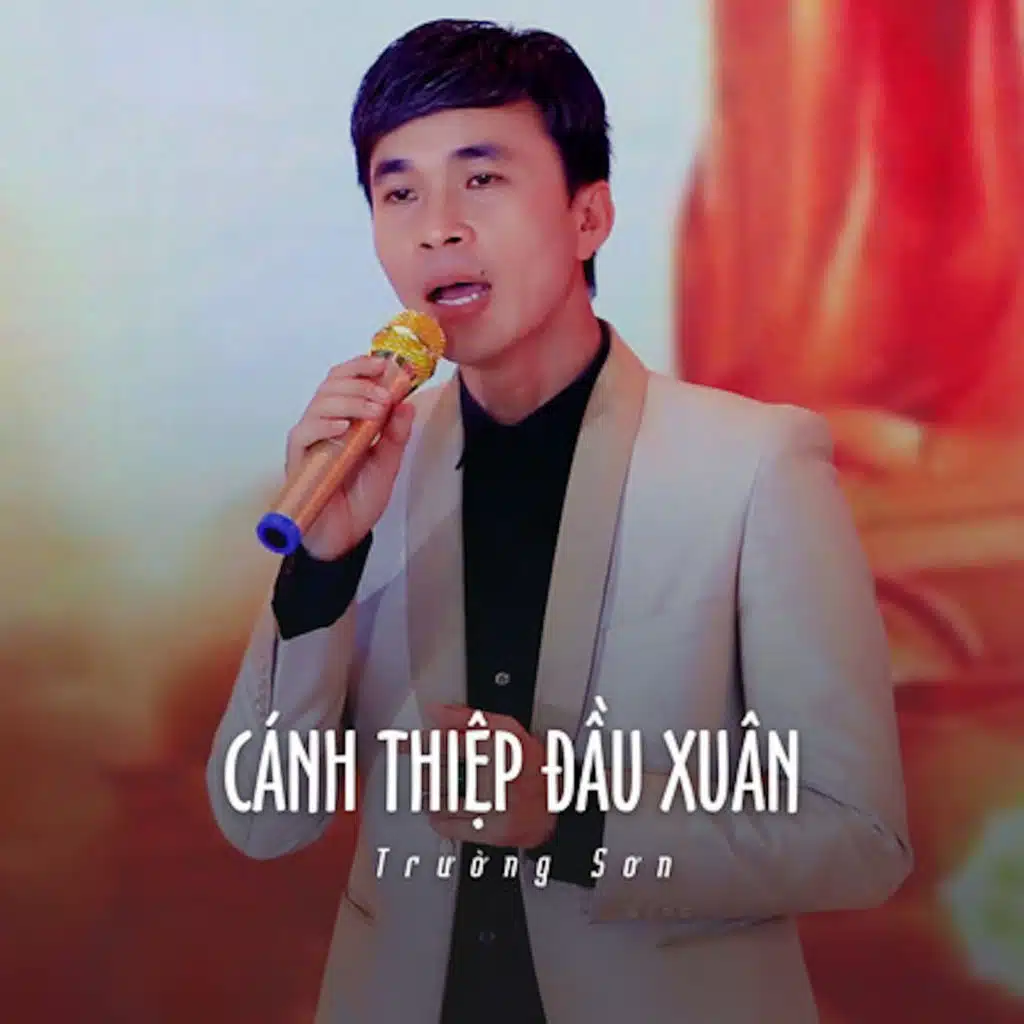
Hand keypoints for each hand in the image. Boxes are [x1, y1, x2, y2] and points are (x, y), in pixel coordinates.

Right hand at [285, 355, 414, 559]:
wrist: (344, 536)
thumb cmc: (360, 499)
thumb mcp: (387, 465)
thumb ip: (395, 436)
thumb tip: (407, 404)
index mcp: (344, 420)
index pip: (345, 381)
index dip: (361, 367)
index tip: (385, 364)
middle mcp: (323, 425)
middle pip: (331, 386)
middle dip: (360, 384)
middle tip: (384, 396)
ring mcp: (310, 441)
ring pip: (319, 404)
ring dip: (349, 401)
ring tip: (373, 410)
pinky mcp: (299, 460)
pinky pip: (304, 434)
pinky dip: (324, 425)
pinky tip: (344, 427)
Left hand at [425, 704, 555, 848]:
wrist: (558, 805)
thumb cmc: (531, 765)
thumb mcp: (507, 729)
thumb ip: (469, 718)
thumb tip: (435, 712)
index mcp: (500, 745)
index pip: (446, 742)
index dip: (418, 743)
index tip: (401, 743)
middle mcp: (497, 775)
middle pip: (438, 772)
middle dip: (426, 770)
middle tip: (423, 767)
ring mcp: (494, 806)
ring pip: (440, 800)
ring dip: (432, 794)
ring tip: (441, 787)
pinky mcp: (491, 832)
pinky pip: (448, 826)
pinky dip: (440, 818)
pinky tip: (445, 810)